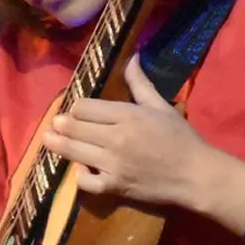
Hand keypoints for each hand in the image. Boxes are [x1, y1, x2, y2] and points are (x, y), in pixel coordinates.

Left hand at [42, 55, 215, 207]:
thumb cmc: (181, 138)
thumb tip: (132, 57)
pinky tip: (81, 168)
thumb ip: (141, 83)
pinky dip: (80, 175)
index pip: (84, 107)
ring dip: (58, 145)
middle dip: (61, 124)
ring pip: (73, 151)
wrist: (195, 175)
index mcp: (127, 115)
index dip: (77, 108)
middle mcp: (115, 138)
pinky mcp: (114, 186)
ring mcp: (112, 164)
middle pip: (74, 127)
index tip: (76, 111)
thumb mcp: (161, 106)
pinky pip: (85, 181)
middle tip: (55, 124)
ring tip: (48, 141)